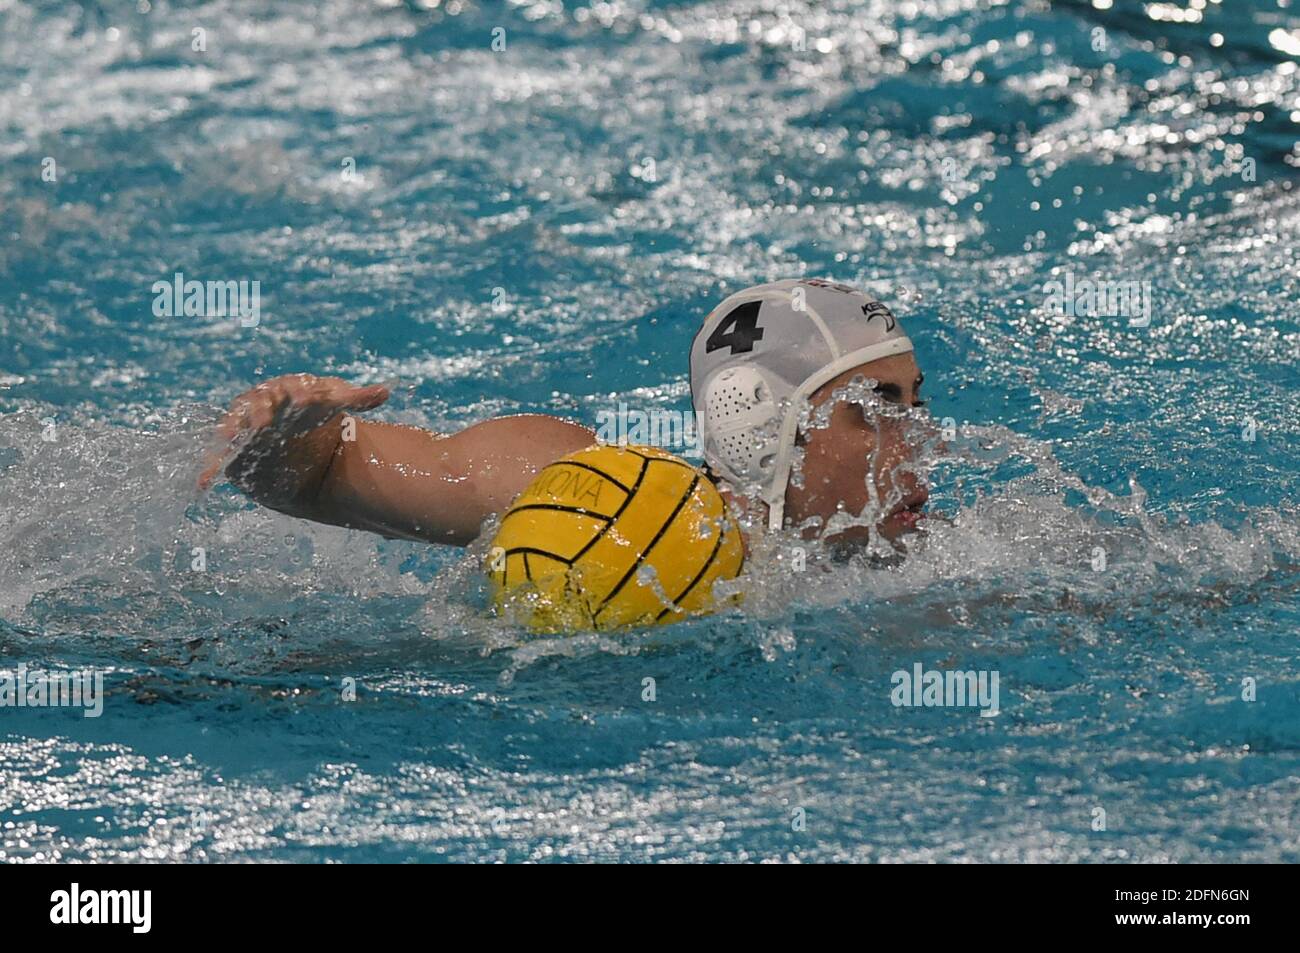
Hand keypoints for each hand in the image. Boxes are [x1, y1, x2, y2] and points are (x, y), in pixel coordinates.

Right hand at [199, 374, 389, 491]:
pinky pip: (219, 457)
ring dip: (235, 429)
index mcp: (287, 388)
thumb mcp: (336, 404)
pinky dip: (209, 467)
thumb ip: (359, 399)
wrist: (293, 438)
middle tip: (267, 418)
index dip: (301, 393)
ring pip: (237, 425)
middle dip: (261, 408)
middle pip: (259, 402)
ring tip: (237, 436)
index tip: (310, 399)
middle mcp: (261, 403)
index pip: (294, 387)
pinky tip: (202, 483)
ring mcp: (245, 425)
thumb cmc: (315, 414)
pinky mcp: (235, 448)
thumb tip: (387, 391)